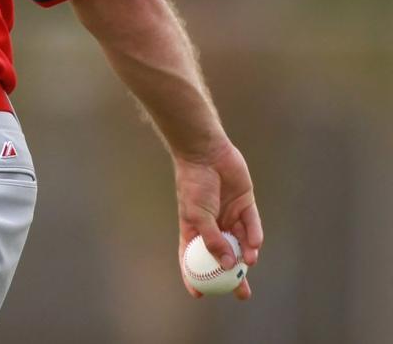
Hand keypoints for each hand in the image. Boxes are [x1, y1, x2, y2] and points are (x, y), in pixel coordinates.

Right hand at [173, 139, 262, 299]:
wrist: (206, 154)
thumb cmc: (194, 183)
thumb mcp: (198, 216)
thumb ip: (213, 240)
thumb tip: (228, 265)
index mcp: (194, 227)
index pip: (193, 256)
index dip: (195, 275)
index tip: (200, 294)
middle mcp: (213, 224)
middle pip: (223, 255)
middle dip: (233, 275)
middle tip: (241, 292)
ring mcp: (229, 214)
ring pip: (241, 242)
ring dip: (246, 255)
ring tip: (249, 263)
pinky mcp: (245, 204)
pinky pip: (252, 225)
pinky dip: (254, 237)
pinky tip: (254, 245)